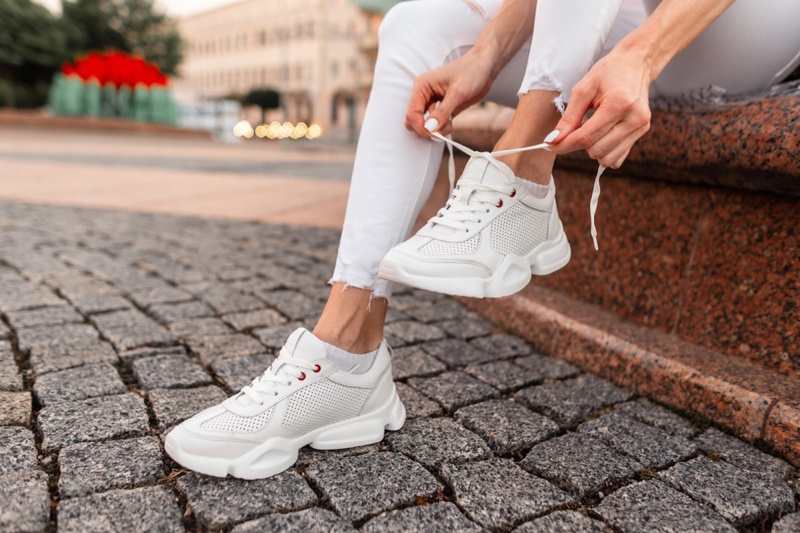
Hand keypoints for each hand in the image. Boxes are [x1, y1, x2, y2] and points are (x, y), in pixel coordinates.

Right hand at [405, 52, 494, 137]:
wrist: (484, 68)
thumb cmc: (471, 72)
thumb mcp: (458, 93)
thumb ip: (443, 111)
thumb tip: (429, 128)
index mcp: (422, 86)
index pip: (412, 113)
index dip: (421, 127)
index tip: (434, 134)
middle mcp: (423, 94)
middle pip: (413, 120)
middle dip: (427, 129)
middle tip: (442, 130)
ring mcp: (431, 102)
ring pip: (424, 124)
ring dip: (436, 129)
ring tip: (450, 123)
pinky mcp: (440, 108)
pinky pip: (435, 124)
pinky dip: (441, 127)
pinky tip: (451, 122)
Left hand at [546, 49, 652, 168]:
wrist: (635, 63)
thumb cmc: (609, 72)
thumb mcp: (583, 90)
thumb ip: (568, 118)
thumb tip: (554, 140)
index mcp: (619, 104)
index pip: (586, 137)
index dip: (564, 144)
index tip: (551, 145)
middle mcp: (634, 118)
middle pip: (596, 149)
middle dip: (578, 144)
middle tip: (574, 130)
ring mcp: (641, 126)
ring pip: (607, 158)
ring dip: (592, 149)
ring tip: (591, 129)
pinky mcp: (643, 132)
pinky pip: (618, 158)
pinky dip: (605, 152)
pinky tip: (602, 136)